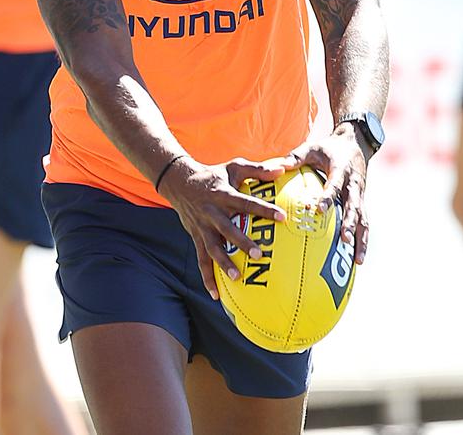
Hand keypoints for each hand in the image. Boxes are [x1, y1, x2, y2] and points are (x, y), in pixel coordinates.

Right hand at [158, 156, 287, 299]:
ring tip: (237, 277)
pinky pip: (201, 260)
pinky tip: (216, 295)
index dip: (263, 209)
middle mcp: (212, 212)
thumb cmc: (214, 175)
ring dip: (223, 263)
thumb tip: (283, 168)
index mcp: (224, 194)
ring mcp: (202, 226)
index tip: (282, 217)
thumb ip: (258, 169)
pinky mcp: (196, 237)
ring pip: (212, 247)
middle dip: (242, 242)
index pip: (246, 202)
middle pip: (227, 229)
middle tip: (259, 254)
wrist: (180, 182)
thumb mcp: (234, 166)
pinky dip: (207, 278)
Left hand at [281, 126, 368, 264]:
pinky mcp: (361, 203)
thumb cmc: (328, 148)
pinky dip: (362, 241)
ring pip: (363, 219)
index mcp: (341, 170)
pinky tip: (357, 259)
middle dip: (351, 223)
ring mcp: (360, 195)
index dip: (328, 197)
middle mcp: (353, 185)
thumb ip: (295, 157)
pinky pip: (363, 223)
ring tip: (357, 260)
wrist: (354, 143)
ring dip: (361, 239)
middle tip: (344, 239)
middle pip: (355, 206)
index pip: (334, 185)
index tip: (319, 210)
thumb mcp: (312, 148)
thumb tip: (277, 166)